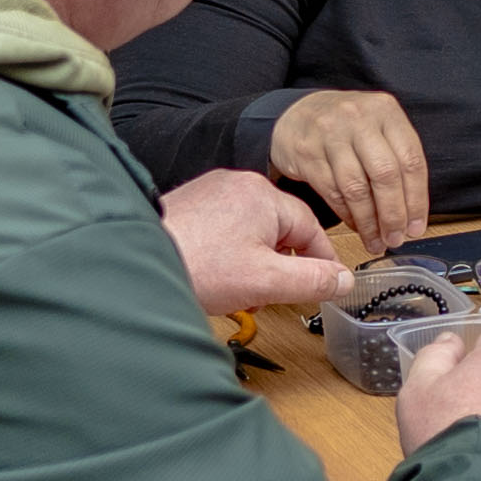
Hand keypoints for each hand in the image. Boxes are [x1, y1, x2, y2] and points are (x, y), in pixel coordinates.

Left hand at [161, 167, 350, 316]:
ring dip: (255, 262)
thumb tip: (343, 280)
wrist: (136, 263)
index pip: (311, 228)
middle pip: (281, 228)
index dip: (322, 261)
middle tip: (274, 296)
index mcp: (263, 195)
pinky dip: (230, 255)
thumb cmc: (196, 267)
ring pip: (253, 230)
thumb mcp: (267, 282)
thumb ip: (312, 280)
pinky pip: (226, 228)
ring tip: (239, 291)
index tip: (327, 285)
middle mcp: (238, 184)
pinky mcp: (191, 205)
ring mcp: (211, 192)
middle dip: (281, 265)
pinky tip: (217, 277)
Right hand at [267, 87, 432, 247]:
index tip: (416, 226)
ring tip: (376, 241)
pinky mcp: (307, 152)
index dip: (417, 200)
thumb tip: (412, 214)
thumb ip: (397, 160)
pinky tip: (356, 225)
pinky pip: (332, 192)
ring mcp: (330, 134)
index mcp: (386, 111)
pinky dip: (347, 215)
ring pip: (357, 188)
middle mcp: (359, 118)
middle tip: (396, 238)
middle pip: (385, 175)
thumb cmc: (346, 127)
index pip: (411, 160)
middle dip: (393, 215)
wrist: (298, 114)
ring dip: (369, 222)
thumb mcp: (378, 128)